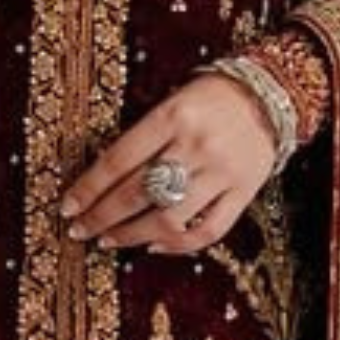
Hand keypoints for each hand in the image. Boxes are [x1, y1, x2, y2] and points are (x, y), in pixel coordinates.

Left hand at [60, 68, 275, 251]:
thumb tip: (101, 181)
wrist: (271, 94)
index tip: (68, 207)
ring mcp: (222, 172)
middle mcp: (196, 145)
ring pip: (169, 218)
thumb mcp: (172, 101)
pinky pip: (207, 231)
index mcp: (173, 115)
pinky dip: (176, 245)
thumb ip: (143, 137)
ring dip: (132, 236)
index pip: (119, 159)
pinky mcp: (244, 192)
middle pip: (138, 192)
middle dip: (102, 217)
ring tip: (110, 240)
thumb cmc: (211, 98)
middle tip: (80, 231)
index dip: (89, 188)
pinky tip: (154, 245)